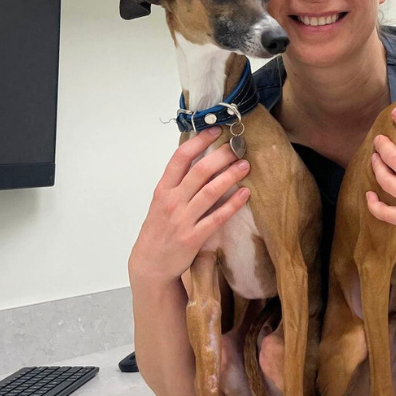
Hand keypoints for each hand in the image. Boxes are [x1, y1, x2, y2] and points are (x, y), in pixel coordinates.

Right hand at [129, 127, 250, 284]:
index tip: (215, 130)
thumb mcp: (161, 202)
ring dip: (230, 175)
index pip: (180, 157)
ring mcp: (183, 220)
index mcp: (163, 189)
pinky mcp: (194, 237)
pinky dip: (233, 204)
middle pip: (200, 171)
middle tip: (237, 147)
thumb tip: (200, 159)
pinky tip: (245, 194)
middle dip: (221, 156)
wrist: (150, 265)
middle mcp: (172, 201)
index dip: (199, 141)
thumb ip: (177, 183)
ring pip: (211, 191)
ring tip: (245, 165)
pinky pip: (217, 217)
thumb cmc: (158, 230)